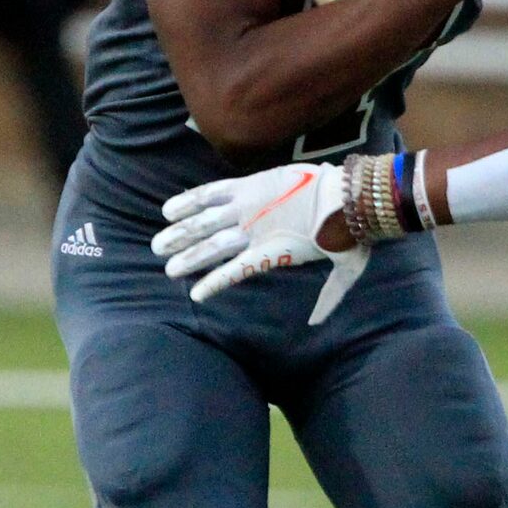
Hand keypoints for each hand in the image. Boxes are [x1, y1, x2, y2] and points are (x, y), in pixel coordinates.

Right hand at [151, 163, 369, 324]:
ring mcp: (248, 206)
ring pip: (205, 222)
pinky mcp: (249, 185)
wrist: (348, 195)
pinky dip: (190, 200)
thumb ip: (329, 297)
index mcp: (271, 254)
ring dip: (180, 234)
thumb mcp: (343, 269)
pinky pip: (213, 192)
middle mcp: (254, 232)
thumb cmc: (347, 233)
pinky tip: (169, 209)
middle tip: (167, 269)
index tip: (195, 296)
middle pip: (212, 248)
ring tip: (159, 245)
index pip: (233, 273)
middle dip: (187, 259)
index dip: (213, 283)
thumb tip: (316, 322)